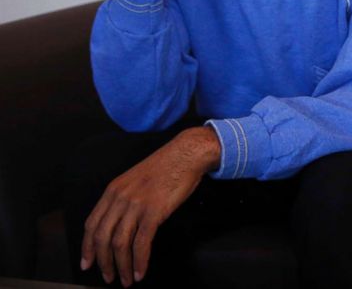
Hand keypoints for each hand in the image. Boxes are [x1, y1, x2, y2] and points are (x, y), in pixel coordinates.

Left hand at [80, 127, 220, 285]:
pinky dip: (140, 260)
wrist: (186, 154)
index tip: (88, 263)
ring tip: (126, 279)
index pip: (91, 224)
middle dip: (103, 262)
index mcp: (113, 190)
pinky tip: (141, 271)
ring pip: (120, 243)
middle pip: (102, 237)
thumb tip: (121, 222)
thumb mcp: (136, 179)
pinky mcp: (154, 211)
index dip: (87, 247)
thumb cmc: (166, 166)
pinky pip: (142, 242)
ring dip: (121, 266)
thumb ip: (124, 198)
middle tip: (108, 278)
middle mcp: (120, 198)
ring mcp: (136, 204)